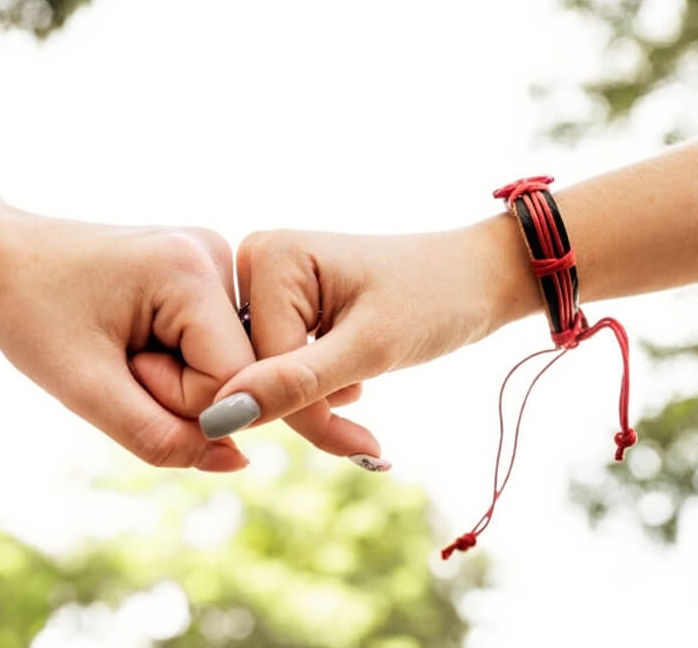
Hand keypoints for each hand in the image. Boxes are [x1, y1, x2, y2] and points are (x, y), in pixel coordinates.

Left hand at [0, 182, 255, 470]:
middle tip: (113, 355)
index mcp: (192, 268)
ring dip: (171, 376)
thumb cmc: (29, 313)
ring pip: (224, 365)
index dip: (175, 401)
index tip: (119, 367)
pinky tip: (132, 335)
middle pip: (233, 372)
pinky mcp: (202, 271)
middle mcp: (215, 252)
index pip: (231, 381)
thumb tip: (237, 462)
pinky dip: (172, 360)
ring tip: (118, 342)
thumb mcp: (86, 389)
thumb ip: (162, 437)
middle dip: (172, 387)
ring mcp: (212, 258)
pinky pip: (210, 347)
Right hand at [199, 220, 529, 464]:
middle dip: (310, 403)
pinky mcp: (280, 301)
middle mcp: (255, 259)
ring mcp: (265, 281)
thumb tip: (221, 416)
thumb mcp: (370, 348)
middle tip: (363, 402)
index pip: (256, 367)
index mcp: (268, 255)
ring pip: (266, 377)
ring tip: (362, 375)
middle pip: (254, 371)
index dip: (305, 413)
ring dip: (316, 396)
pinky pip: (278, 366)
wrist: (476, 277)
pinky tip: (352, 371)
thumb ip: (296, 383)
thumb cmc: (434, 300)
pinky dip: (317, 385)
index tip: (363, 442)